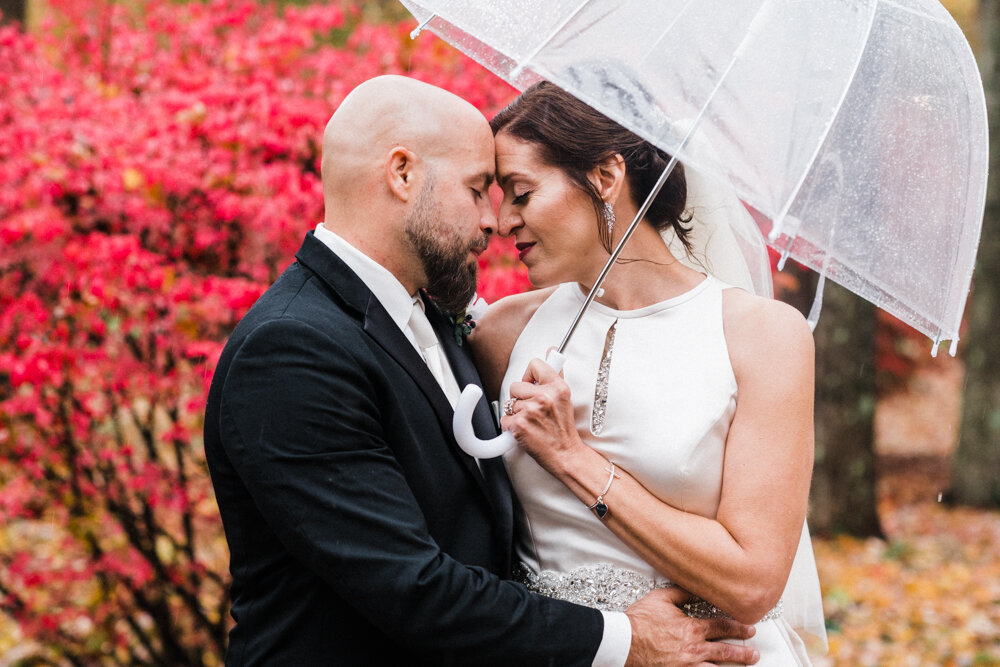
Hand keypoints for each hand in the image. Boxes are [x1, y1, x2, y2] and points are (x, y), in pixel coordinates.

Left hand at [500, 356, 581, 471]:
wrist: (565, 454)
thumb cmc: (563, 429)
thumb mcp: (565, 397)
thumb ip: (555, 374)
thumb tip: (551, 350)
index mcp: (557, 387)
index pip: (534, 364)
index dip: (529, 376)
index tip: (532, 385)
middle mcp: (544, 397)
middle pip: (515, 386)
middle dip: (520, 398)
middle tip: (533, 410)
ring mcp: (530, 411)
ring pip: (509, 404)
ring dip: (517, 414)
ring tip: (532, 422)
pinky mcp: (519, 425)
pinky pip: (504, 419)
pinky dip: (511, 427)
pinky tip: (526, 431)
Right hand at [624, 587, 758, 665]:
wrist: (624, 641)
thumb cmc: (639, 620)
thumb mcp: (661, 598)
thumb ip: (681, 593)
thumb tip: (694, 585)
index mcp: (692, 629)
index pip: (722, 627)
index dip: (737, 627)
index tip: (748, 628)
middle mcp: (694, 649)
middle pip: (725, 651)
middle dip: (743, 652)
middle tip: (754, 652)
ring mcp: (687, 665)